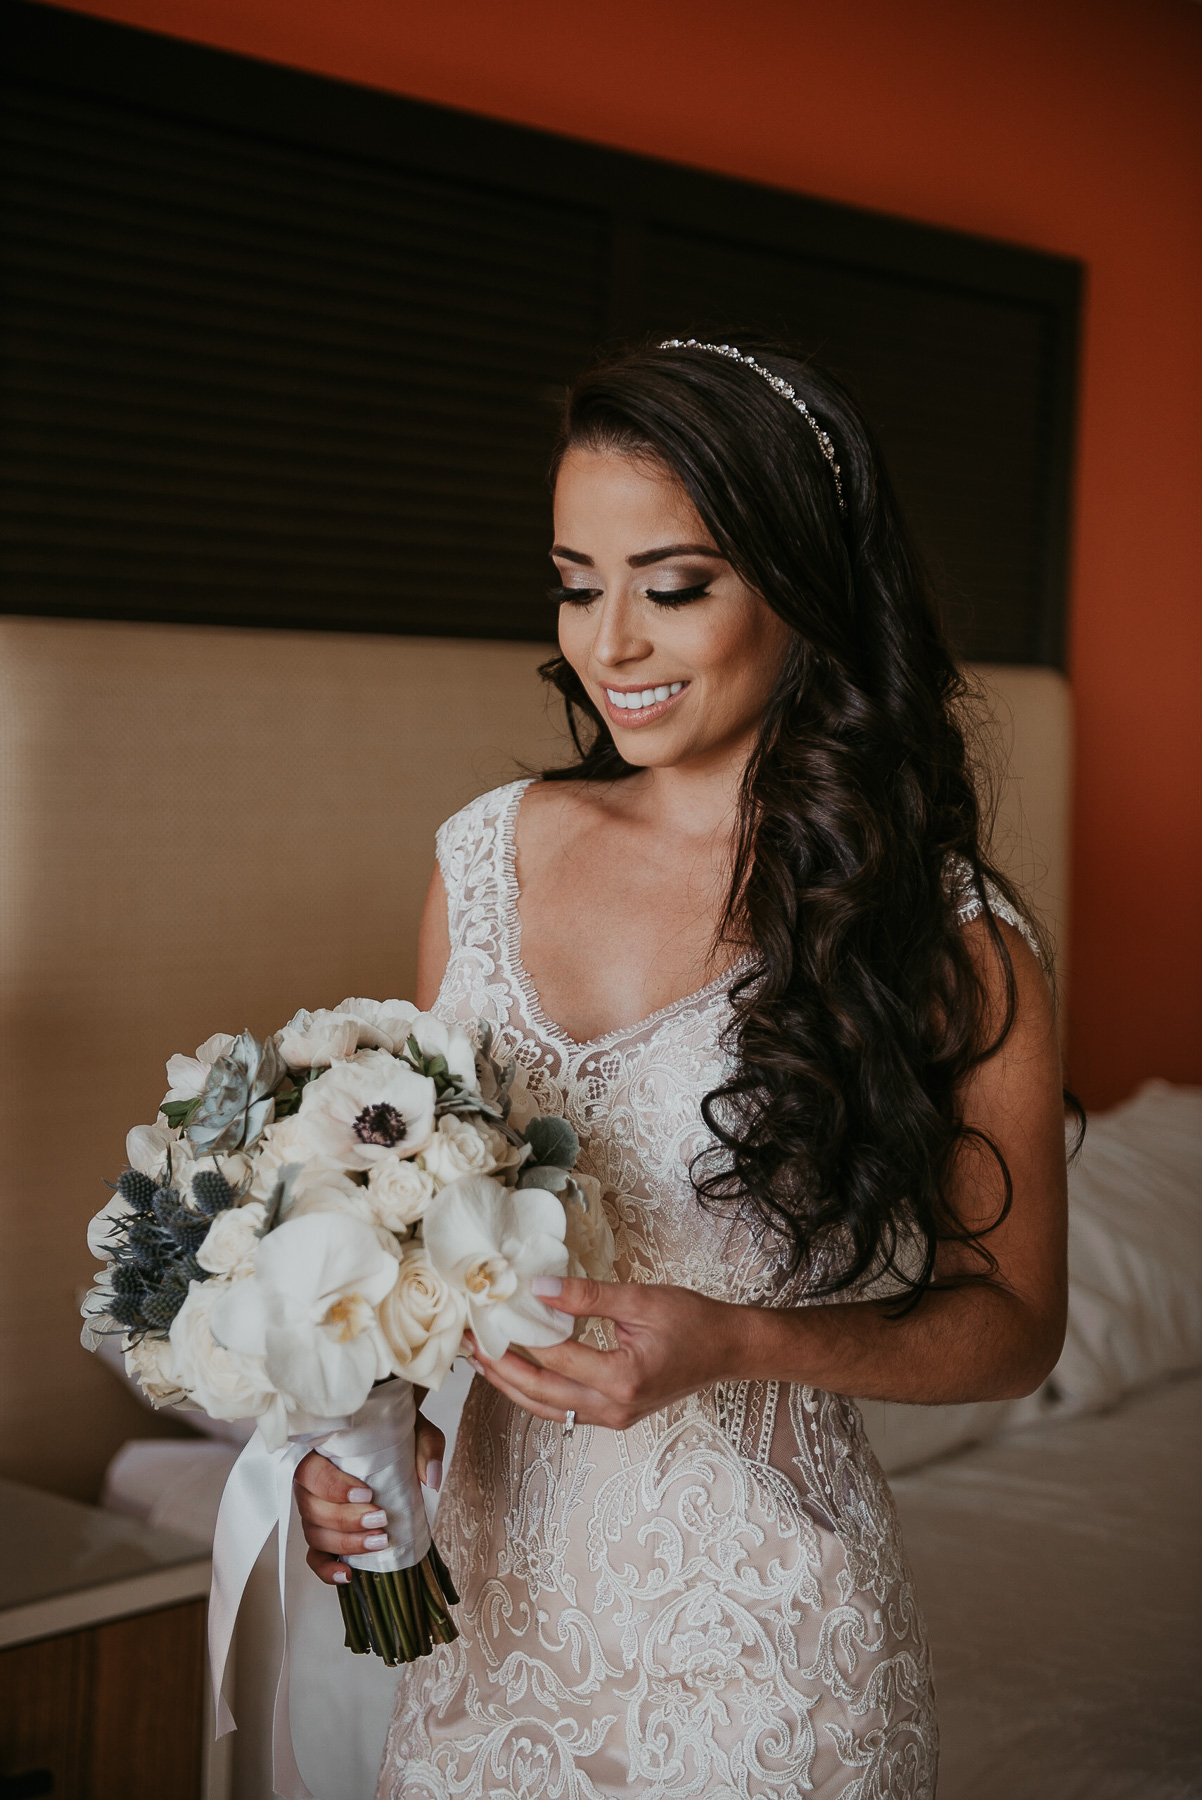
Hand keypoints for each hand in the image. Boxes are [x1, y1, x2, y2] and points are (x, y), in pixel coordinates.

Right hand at [294, 1403, 445, 1585]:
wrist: (392, 1445)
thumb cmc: (394, 1437)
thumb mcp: (414, 1432)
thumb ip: (425, 1446)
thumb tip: (432, 1478)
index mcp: (322, 1452)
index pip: (311, 1471)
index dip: (334, 1487)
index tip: (367, 1494)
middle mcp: (311, 1483)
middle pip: (312, 1508)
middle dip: (346, 1520)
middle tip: (380, 1519)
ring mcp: (316, 1511)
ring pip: (315, 1534)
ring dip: (345, 1543)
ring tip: (379, 1542)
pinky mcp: (325, 1535)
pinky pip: (315, 1557)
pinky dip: (327, 1569)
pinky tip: (347, 1575)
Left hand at [469, 1276, 746, 1430]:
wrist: (727, 1350)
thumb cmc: (693, 1322)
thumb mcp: (641, 1300)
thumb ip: (588, 1296)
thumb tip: (539, 1289)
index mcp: (622, 1379)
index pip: (556, 1357)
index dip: (521, 1332)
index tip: (494, 1309)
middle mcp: (614, 1408)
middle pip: (541, 1394)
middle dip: (501, 1368)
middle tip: (471, 1343)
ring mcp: (613, 1418)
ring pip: (547, 1408)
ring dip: (512, 1385)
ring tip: (482, 1360)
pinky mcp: (614, 1415)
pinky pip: (563, 1410)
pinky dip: (536, 1392)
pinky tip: (518, 1372)